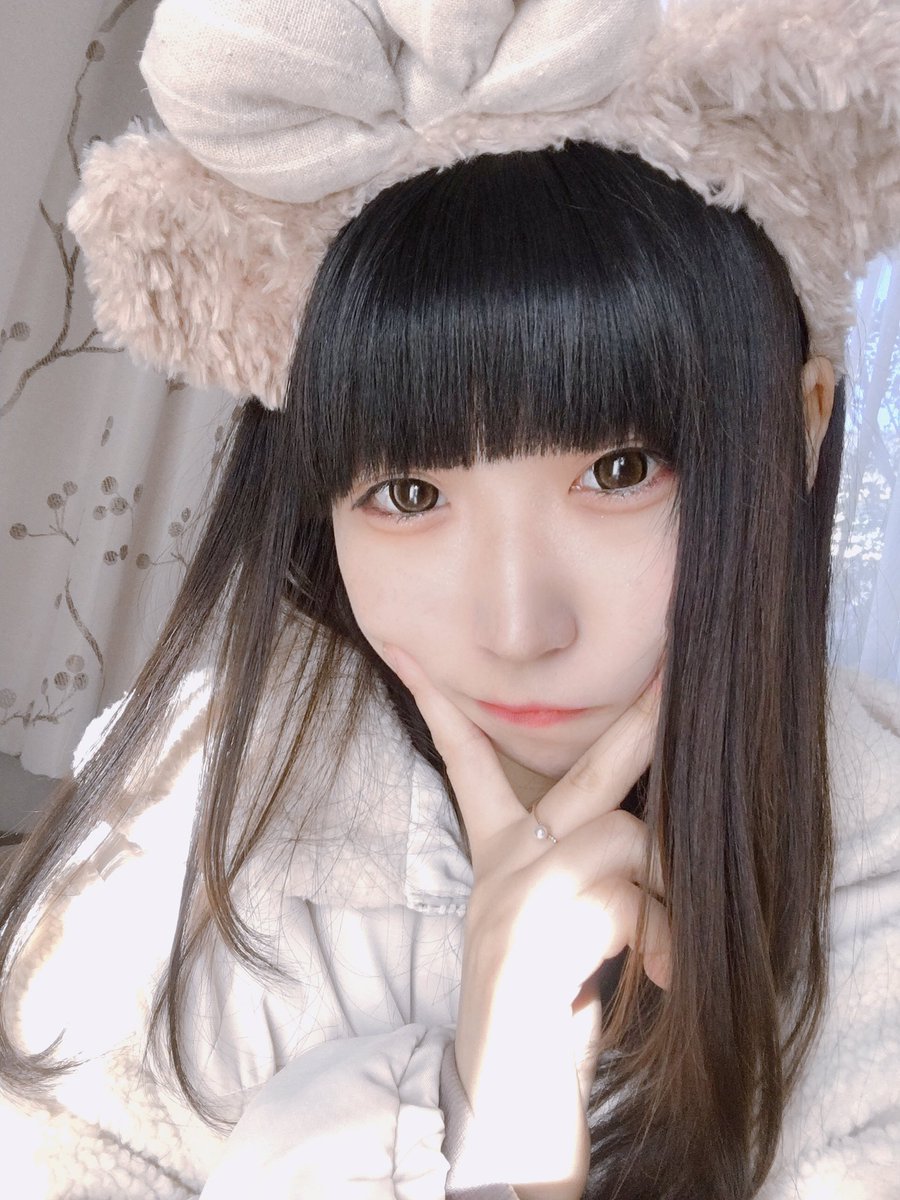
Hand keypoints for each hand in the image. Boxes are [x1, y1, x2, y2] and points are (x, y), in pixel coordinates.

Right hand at [381, 645, 668, 1199]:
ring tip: (662, 956)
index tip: (414, 653)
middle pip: (585, 777)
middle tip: (673, 674)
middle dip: (637, 722)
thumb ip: (583, 873)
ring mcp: (516, 896)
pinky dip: (662, 939)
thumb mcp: (554, 928)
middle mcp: (502, 866)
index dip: (444, 705)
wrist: (506, 1098)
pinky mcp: (535, 932)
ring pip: (622, 841)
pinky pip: (630, 900)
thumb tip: (647, 837)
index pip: (467, 764)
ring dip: (662, 897)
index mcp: (498, 859)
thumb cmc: (540, 1009)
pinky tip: (657, 979)